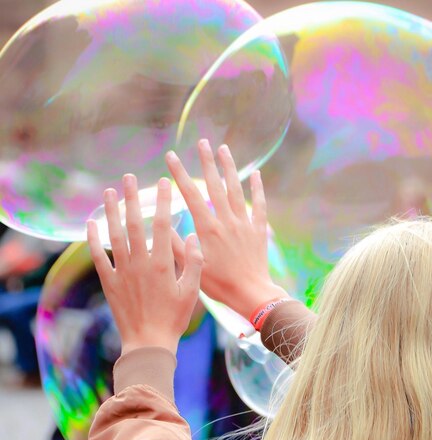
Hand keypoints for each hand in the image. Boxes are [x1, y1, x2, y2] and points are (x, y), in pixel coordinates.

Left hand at [87, 174, 203, 354]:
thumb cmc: (174, 318)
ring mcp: (123, 272)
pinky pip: (99, 257)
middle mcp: (141, 263)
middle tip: (129, 178)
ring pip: (115, 235)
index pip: (163, 225)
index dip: (163, 202)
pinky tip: (91, 223)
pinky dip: (94, 239)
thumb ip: (194, 262)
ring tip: (109, 192)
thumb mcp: (193, 291)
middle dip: (132, 198)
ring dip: (112, 212)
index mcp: (163, 264)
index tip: (163, 184)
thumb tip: (193, 236)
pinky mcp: (110, 282)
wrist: (149, 342)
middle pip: (135, 223)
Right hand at [165, 140, 287, 319]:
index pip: (191, 195)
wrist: (251, 293)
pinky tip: (255, 174)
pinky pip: (258, 205)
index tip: (170, 156)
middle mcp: (226, 221)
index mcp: (208, 229)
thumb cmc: (220, 284)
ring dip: (229, 168)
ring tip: (224, 149)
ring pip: (236, 190)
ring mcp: (244, 224)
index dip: (179, 174)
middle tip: (202, 142)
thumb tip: (160, 223)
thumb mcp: (192, 267)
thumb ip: (176, 244)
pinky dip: (257, 189)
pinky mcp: (258, 230)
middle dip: (207, 162)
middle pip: (215, 185)